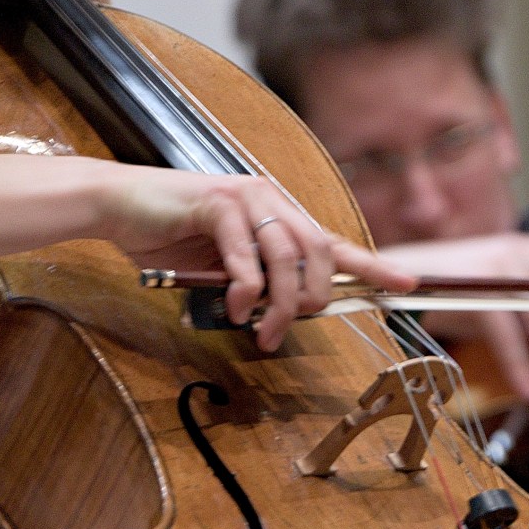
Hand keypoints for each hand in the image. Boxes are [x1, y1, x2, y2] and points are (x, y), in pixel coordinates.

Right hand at [101, 170, 414, 351]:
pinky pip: (247, 254)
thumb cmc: (168, 236)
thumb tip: (284, 314)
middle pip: (318, 254)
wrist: (119, 206)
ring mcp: (245, 195)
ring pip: (287, 256)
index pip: (332, 242)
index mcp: (276, 212)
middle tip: (283, 333)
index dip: (372, 263)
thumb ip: (256, 279)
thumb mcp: (222, 265)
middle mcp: (269, 197)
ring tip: (262, 331)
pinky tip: (234, 304)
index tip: (409, 283)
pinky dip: (245, 287)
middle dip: (311, 301)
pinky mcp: (217, 202)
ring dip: (279, 303)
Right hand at [381, 233, 528, 402]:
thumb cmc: (445, 291)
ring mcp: (496, 267)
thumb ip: (528, 300)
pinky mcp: (476, 290)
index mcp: (524, 246)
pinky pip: (512, 337)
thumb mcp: (493, 287)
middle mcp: (516, 251)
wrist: (388, 282)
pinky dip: (523, 369)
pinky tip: (527, 389)